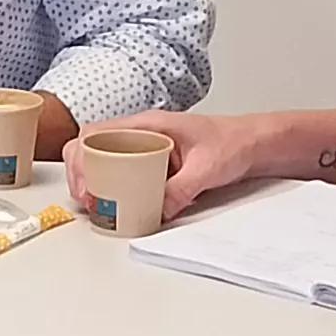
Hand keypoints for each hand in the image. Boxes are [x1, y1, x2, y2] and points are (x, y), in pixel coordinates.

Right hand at [65, 108, 257, 219]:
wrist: (254, 143)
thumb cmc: (233, 142)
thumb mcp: (207, 168)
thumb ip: (181, 189)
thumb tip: (156, 211)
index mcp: (148, 124)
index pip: (96, 132)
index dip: (81, 158)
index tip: (85, 184)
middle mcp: (142, 134)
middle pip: (93, 148)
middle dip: (82, 174)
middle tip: (88, 201)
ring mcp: (147, 148)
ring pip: (107, 161)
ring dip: (97, 182)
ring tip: (99, 207)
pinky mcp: (155, 164)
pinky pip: (126, 173)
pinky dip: (117, 189)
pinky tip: (121, 206)